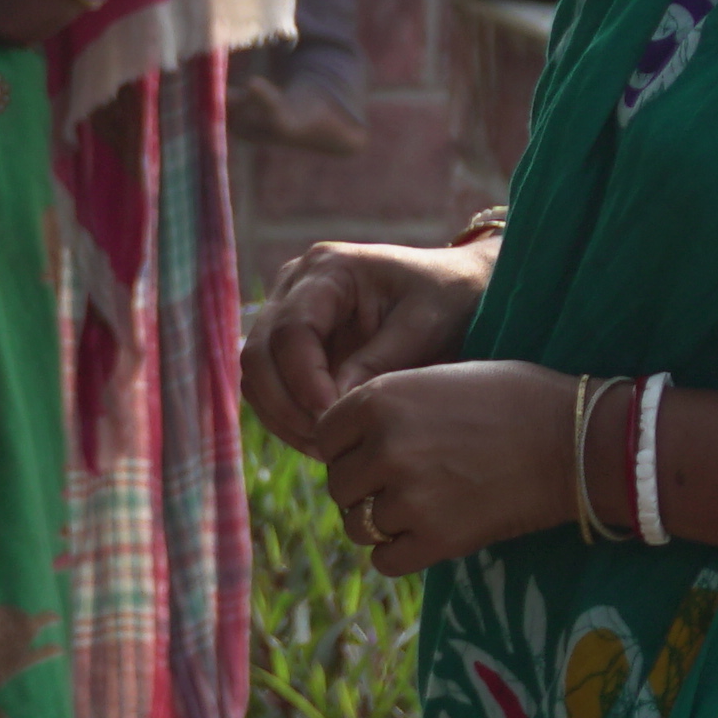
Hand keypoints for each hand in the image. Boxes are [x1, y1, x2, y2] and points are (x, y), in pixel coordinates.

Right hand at [256, 232, 496, 452]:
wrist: (462, 291)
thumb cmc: (450, 299)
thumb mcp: (424, 327)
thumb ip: (377, 364)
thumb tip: (332, 411)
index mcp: (328, 269)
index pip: (290, 330)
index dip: (303, 380)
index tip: (335, 418)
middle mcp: (296, 287)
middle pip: (257, 353)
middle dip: (286, 405)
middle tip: (328, 442)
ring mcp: (288, 315)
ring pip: (256, 376)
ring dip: (283, 418)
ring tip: (328, 447)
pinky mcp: (294, 347)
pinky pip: (270, 389)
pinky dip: (288, 419)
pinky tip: (326, 440)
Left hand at [308, 354, 591, 576]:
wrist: (576, 440)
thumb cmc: (513, 399)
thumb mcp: (437, 378)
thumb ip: (387, 406)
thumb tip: (347, 441)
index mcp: (381, 398)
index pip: (326, 435)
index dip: (348, 444)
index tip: (375, 448)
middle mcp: (386, 447)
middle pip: (338, 483)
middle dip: (362, 485)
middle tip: (400, 481)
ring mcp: (410, 497)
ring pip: (357, 525)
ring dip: (377, 521)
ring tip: (415, 507)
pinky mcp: (438, 540)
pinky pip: (385, 560)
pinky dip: (398, 552)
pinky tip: (424, 536)